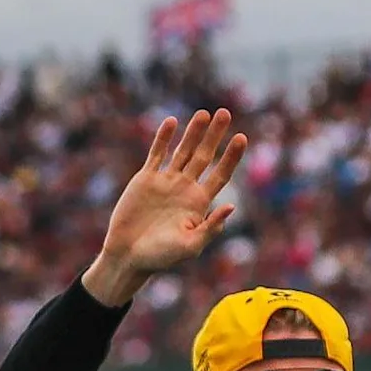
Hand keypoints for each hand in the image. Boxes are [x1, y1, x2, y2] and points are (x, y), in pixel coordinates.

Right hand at [81, 109, 248, 306]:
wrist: (128, 256)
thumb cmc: (161, 257)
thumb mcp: (191, 246)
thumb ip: (211, 228)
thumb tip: (231, 207)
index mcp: (199, 203)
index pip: (220, 174)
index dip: (231, 157)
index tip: (242, 137)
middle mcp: (185, 188)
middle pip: (205, 156)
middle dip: (215, 135)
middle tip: (225, 112)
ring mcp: (166, 182)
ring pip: (183, 151)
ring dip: (193, 132)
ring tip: (204, 114)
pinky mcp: (146, 180)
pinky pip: (157, 154)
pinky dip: (163, 138)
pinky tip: (172, 122)